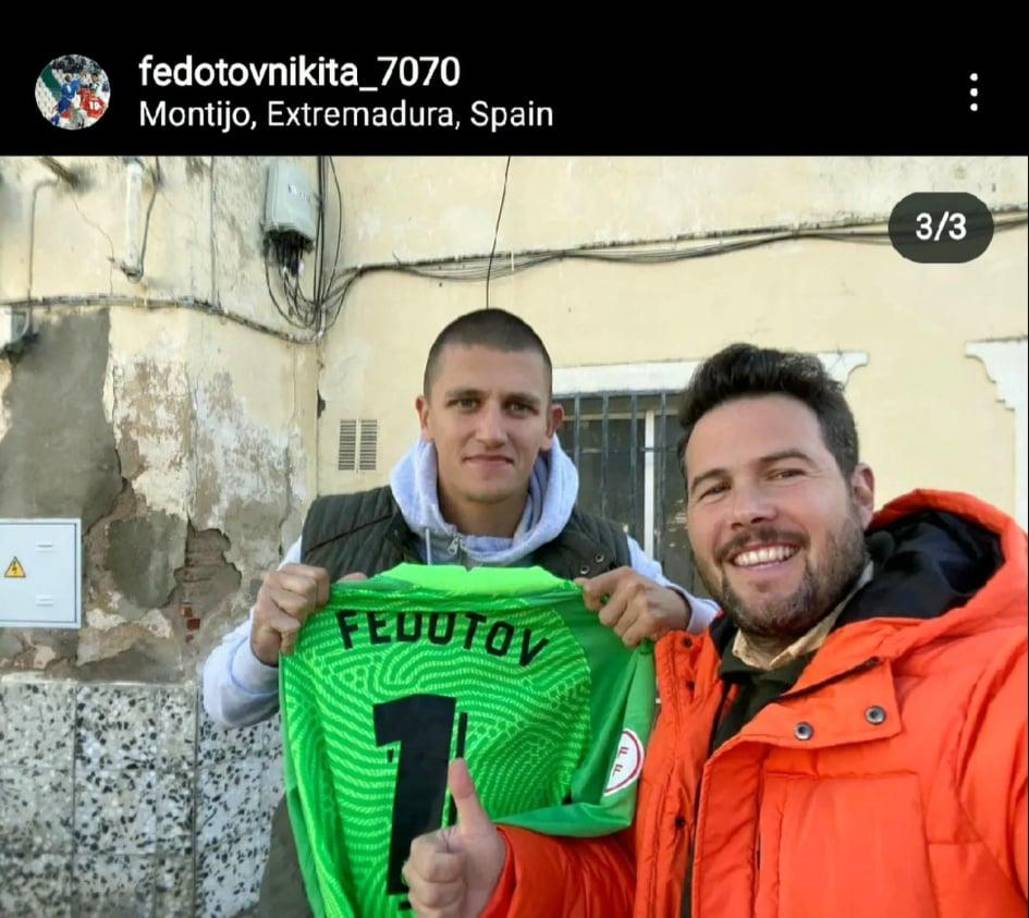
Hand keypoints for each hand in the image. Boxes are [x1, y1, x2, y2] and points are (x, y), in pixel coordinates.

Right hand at [250, 566, 365, 663]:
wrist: (271, 647)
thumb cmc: (296, 620)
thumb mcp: (319, 603)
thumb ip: (339, 590)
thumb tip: (362, 577)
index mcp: (291, 570)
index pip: (319, 575)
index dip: (323, 595)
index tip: (315, 607)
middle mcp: (276, 576)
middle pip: (309, 588)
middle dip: (310, 609)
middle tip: (300, 618)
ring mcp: (265, 593)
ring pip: (300, 605)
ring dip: (300, 623)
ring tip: (291, 627)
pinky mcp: (262, 613)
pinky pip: (291, 625)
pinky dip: (292, 638)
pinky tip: (285, 640)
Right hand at [404, 759, 506, 917]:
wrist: (498, 884)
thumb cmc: (485, 850)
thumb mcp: (478, 823)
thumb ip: (465, 794)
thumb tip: (457, 760)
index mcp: (425, 846)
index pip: (424, 861)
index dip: (448, 866)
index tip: (462, 861)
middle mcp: (416, 869)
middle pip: (421, 886)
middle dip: (450, 885)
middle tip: (463, 877)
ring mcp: (418, 893)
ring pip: (425, 904)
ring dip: (451, 901)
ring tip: (461, 891)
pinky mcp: (425, 914)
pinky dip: (447, 915)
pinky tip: (456, 907)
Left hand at [577, 567, 689, 647]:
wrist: (679, 606)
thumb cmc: (647, 595)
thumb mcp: (626, 584)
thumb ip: (601, 584)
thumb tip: (576, 583)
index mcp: (622, 574)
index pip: (591, 589)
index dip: (592, 603)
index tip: (600, 607)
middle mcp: (631, 585)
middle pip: (604, 617)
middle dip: (615, 622)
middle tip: (629, 616)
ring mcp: (642, 601)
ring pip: (617, 630)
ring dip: (626, 632)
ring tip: (638, 623)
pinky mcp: (650, 618)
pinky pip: (628, 638)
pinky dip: (635, 640)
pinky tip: (644, 632)